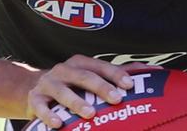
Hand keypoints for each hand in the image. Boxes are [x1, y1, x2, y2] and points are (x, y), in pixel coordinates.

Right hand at [27, 54, 158, 127]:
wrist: (31, 89)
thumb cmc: (71, 83)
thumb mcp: (91, 74)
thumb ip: (119, 73)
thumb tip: (155, 70)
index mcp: (81, 63)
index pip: (101, 66)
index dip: (115, 74)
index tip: (129, 85)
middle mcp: (65, 69)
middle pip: (84, 76)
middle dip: (101, 87)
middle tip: (116, 99)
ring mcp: (48, 83)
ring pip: (62, 91)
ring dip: (76, 101)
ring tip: (90, 113)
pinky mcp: (34, 99)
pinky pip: (41, 106)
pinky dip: (49, 115)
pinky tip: (58, 124)